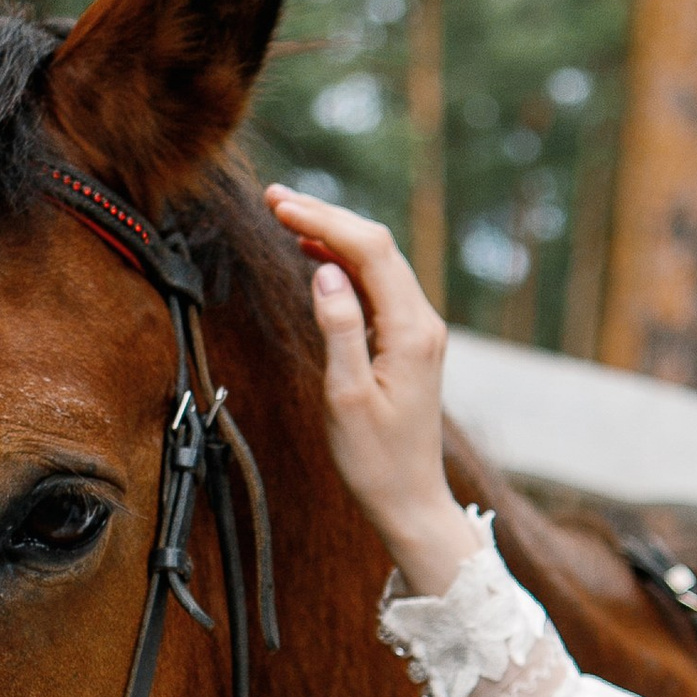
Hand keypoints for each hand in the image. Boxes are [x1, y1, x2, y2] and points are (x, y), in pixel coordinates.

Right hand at [263, 185, 475, 593]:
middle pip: (377, 246)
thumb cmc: (375, 459)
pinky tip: (316, 254)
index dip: (323, 221)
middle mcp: (423, 321)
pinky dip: (346, 262)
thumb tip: (325, 270)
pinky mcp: (409, 340)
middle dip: (326, 217)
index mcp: (411, 331)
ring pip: (378, 262)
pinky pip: (378, 285)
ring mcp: (419, 329)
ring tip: (287, 215)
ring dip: (334, 235)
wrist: (410, 499)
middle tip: (274, 198)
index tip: (278, 206)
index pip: (369, 251)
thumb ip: (338, 328)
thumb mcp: (346, 396)